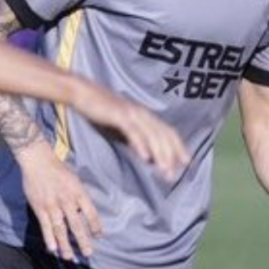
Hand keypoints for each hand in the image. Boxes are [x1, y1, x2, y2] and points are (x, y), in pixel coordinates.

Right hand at [16, 142, 102, 260]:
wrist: (38, 160)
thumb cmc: (58, 168)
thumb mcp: (75, 179)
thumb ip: (79, 195)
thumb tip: (84, 210)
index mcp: (78, 192)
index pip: (91, 212)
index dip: (96, 226)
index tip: (100, 236)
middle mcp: (67, 200)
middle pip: (77, 225)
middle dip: (83, 241)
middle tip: (88, 253)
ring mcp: (53, 205)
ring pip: (61, 229)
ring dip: (66, 245)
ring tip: (70, 258)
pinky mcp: (40, 207)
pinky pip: (45, 226)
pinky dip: (49, 238)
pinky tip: (53, 249)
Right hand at [75, 87, 189, 180]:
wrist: (82, 93)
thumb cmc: (100, 111)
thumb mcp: (121, 129)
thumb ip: (135, 140)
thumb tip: (148, 157)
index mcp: (145, 116)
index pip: (168, 132)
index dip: (179, 147)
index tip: (186, 163)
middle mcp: (142, 113)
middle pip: (163, 135)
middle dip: (171, 156)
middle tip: (173, 176)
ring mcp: (132, 113)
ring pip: (152, 135)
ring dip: (160, 154)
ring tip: (164, 171)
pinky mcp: (119, 114)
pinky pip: (133, 131)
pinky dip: (141, 144)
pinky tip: (145, 158)